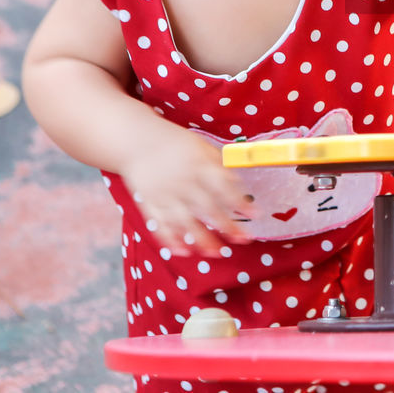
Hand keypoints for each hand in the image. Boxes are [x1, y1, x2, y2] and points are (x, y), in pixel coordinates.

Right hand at [118, 125, 253, 255]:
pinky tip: (183, 251)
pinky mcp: (149, 203)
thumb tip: (238, 182)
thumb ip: (218, 165)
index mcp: (198, 165)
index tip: (256, 214)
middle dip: (226, 226)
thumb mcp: (201, 146)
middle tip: (243, 240)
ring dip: (201, 239)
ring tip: (216, 253)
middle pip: (207, 208)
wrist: (137, 140)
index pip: (224, 187)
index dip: (240, 202)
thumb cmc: (176, 144)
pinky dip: (170, 240)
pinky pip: (160, 224)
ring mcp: (164, 195)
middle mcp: (183, 182)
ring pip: (185, 221)